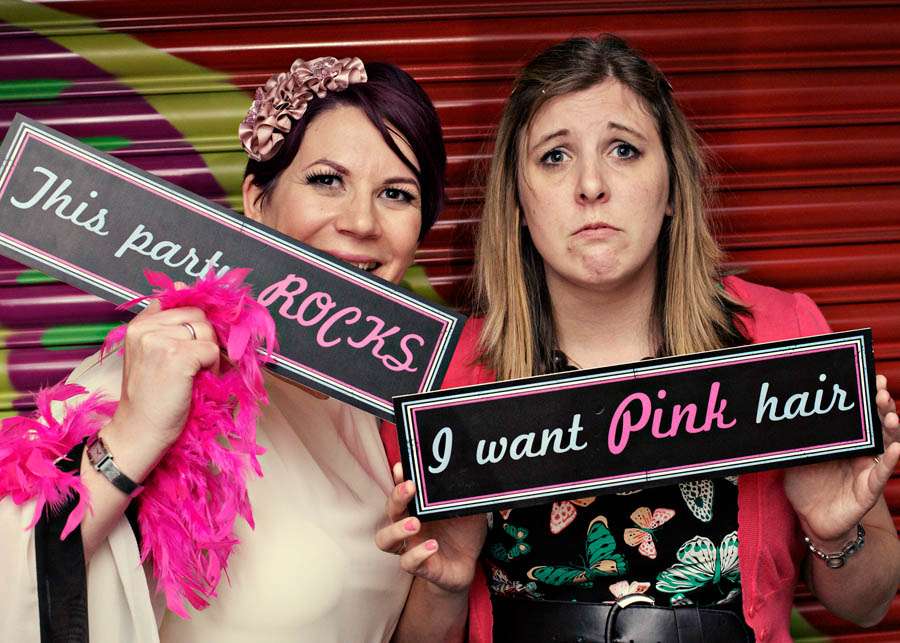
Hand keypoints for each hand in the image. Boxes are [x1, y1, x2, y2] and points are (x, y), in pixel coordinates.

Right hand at [102, 298, 219, 478]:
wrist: (139, 431)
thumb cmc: (150, 397)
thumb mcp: (151, 353)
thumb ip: (166, 323)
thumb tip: (181, 285)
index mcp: (138, 324)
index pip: (179, 302)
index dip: (195, 323)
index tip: (194, 343)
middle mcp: (146, 328)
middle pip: (198, 315)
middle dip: (205, 339)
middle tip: (195, 366)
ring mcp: (160, 340)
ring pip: (207, 331)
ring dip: (210, 354)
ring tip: (195, 375)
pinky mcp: (177, 356)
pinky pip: (211, 350)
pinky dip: (212, 367)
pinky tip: (197, 381)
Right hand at [375, 463, 487, 594]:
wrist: (469, 564)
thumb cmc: (463, 532)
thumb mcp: (469, 509)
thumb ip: (467, 494)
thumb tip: (473, 473)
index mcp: (418, 508)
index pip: (401, 490)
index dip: (398, 479)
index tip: (402, 468)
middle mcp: (408, 525)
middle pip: (390, 510)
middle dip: (396, 497)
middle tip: (410, 488)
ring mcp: (411, 546)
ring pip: (385, 540)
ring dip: (397, 529)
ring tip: (415, 524)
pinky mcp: (420, 566)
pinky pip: (408, 562)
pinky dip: (418, 554)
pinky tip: (433, 546)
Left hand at [785, 374, 899, 545]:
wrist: (809, 517)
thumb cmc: (805, 484)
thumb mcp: (797, 454)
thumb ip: (797, 436)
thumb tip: (779, 412)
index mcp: (844, 440)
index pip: (858, 414)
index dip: (865, 397)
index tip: (869, 376)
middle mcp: (860, 451)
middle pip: (876, 425)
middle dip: (880, 406)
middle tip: (881, 389)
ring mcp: (867, 469)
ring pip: (885, 445)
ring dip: (890, 429)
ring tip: (891, 414)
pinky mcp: (868, 489)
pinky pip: (881, 473)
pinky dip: (889, 461)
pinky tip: (895, 449)